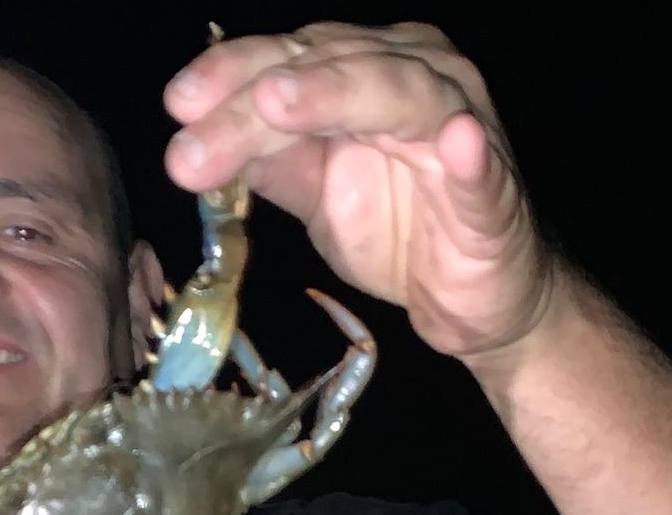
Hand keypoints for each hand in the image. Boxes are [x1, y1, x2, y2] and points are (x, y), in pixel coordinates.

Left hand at [164, 21, 559, 359]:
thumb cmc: (401, 231)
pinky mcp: (495, 193)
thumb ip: (268, 159)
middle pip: (329, 69)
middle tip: (193, 132)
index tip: (177, 105)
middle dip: (254, 101)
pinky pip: (481, 170)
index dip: (231, 73)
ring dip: (336, 94)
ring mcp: (464, 127)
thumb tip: (196, 136)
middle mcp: (418, 78)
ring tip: (277, 104)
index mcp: (369, 71)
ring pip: (397, 94)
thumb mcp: (315, 191)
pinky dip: (468, 155)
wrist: (473, 300)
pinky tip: (453, 142)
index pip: (292, 58)